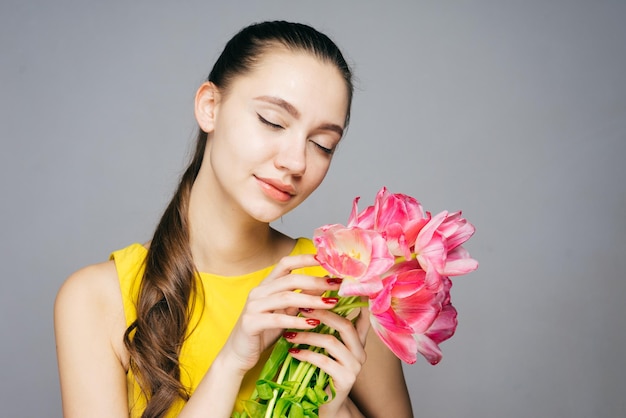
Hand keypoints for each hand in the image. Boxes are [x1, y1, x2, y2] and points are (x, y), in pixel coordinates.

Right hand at [219, 254, 342, 374]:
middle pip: (290, 279)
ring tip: (330, 304)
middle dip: (316, 280)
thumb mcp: (286, 312)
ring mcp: (253, 306)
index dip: (305, 259)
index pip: (286, 263)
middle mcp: (258, 291)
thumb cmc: (264, 332)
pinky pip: (277, 318)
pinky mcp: (250, 323)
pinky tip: (313, 323)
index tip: (327, 259)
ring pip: (286, 297)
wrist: (238, 355)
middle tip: (337, 284)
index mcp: (266, 285)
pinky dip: (297, 320)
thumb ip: (301, 297)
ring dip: (311, 299)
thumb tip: (325, 285)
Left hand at [283, 303, 369, 416]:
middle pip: (344, 324)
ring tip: (289, 333)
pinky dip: (306, 354)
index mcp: (358, 340)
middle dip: (320, 314)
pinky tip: (293, 352)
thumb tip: (316, 293)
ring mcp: (355, 367)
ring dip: (307, 335)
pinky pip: (324, 361)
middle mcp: (360, 351)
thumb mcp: (325, 345)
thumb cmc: (321, 370)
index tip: (334, 285)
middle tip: (299, 307)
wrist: (323, 403)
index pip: (361, 314)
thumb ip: (327, 325)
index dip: (352, 299)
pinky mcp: (345, 380)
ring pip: (331, 342)